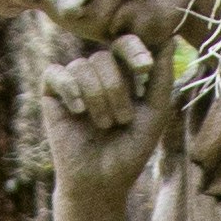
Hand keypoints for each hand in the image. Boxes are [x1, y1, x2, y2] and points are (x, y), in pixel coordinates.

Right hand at [36, 26, 177, 202]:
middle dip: (118, 89)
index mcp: (122, 74)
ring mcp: (73, 82)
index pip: (125, 44)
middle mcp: (97, 74)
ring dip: (98, 99)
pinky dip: (70, 90)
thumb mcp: (155, 113)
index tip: (145, 67)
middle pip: (105, 57)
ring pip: (83, 66)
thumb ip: (162, 77)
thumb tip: (169, 38)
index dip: (133, 49)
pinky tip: (78, 111)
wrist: (101, 181)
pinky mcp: (51, 93)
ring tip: (104, 126)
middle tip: (123, 120)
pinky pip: (56, 73)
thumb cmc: (130, 150)